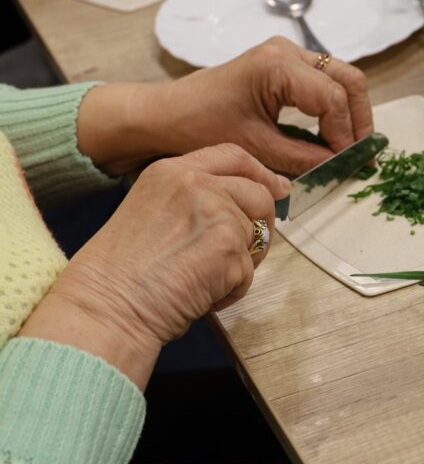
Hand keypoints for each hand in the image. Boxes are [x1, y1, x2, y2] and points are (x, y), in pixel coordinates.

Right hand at [19, 144, 288, 387]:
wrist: (106, 307)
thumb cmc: (121, 273)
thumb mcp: (151, 210)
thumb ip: (193, 199)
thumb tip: (242, 207)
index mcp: (171, 171)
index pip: (232, 156)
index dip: (260, 172)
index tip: (277, 187)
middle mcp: (197, 184)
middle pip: (258, 194)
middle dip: (262, 224)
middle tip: (245, 253)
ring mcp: (217, 213)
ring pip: (256, 237)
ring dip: (239, 265)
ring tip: (199, 280)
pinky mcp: (230, 248)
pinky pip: (248, 273)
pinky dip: (231, 291)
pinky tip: (198, 295)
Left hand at [77, 37, 372, 176]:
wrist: (163, 115)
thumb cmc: (198, 127)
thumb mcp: (256, 148)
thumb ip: (305, 158)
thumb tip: (342, 167)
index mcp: (277, 66)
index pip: (333, 99)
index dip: (346, 134)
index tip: (350, 164)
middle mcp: (286, 51)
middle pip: (348, 80)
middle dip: (359, 119)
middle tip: (361, 155)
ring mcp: (286, 53)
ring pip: (341, 78)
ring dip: (350, 112)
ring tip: (349, 148)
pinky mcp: (283, 64)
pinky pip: (324, 81)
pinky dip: (334, 107)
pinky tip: (332, 135)